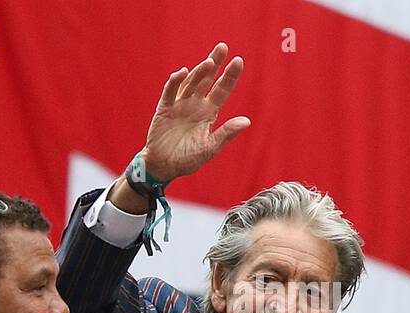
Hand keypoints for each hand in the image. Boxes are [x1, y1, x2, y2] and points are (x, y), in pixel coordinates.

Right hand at [141, 42, 249, 182]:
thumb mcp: (209, 148)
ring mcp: (179, 105)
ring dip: (199, 72)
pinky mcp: (164, 109)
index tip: (238, 61)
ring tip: (208, 62)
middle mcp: (195, 104)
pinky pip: (170, 92)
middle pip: (207, 80)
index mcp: (209, 112)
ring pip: (190, 83)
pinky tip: (183, 72)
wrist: (163, 167)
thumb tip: (246, 121)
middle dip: (214, 63)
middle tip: (222, 47)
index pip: (222, 89)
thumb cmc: (187, 160)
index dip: (230, 76)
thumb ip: (226, 134)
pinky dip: (175, 81)